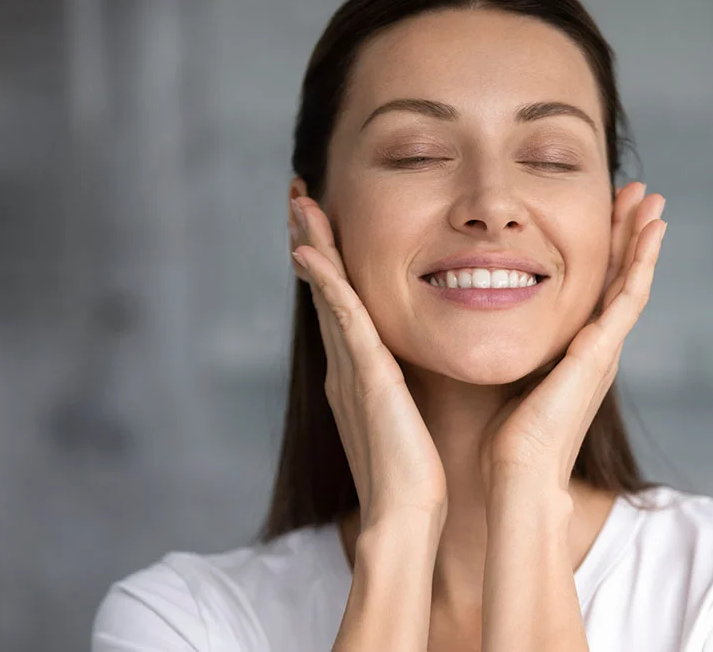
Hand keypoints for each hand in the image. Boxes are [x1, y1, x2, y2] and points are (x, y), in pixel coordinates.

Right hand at [288, 181, 447, 530]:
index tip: (322, 229)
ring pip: (329, 294)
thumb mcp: (404, 418)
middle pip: (326, 291)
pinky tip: (311, 251)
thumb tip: (410, 374)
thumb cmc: (413, 473)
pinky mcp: (365, 376)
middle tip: (299, 198)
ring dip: (313, 247)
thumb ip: (400, 390)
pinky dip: (326, 282)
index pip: (342, 307)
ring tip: (299, 203)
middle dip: (311, 243)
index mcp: (358, 374)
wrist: (406, 514)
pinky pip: (343, 317)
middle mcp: (345, 365)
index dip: (330, 266)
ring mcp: (349, 369)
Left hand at [478, 182, 666, 492]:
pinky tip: (651, 230)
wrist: (518, 473)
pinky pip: (629, 296)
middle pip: (618, 278)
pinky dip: (642, 261)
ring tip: (652, 200)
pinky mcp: (602, 352)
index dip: (603, 252)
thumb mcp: (510, 380)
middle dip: (628, 235)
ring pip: (630, 280)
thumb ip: (510, 352)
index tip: (606, 215)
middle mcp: (597, 347)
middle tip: (638, 195)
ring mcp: (604, 349)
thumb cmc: (506, 440)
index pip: (595, 290)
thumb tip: (481, 327)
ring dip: (641, 239)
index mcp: (576, 353)